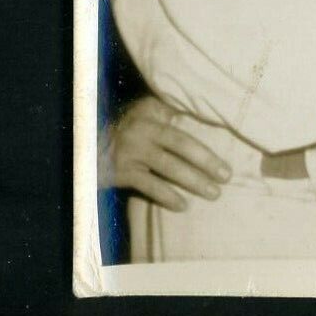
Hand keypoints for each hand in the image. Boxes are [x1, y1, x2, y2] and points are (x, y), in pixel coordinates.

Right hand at [97, 97, 230, 210]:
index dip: (207, 127)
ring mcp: (131, 151)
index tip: (232, 138)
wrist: (83, 149)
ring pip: (169, 166)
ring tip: (214, 193)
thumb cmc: (123, 131)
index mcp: (150, 110)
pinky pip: (149, 185)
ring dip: (194, 181)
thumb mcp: (141, 114)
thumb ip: (166, 113)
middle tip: (227, 175)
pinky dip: (168, 196)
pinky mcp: (121, 172)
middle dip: (207, 160)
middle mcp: (141, 127)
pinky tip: (183, 205)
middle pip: (182, 143)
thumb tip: (201, 118)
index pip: (183, 118)